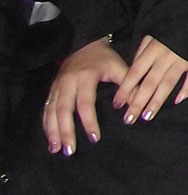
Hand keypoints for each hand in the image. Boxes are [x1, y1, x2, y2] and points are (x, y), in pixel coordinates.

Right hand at [43, 37, 126, 154]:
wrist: (85, 43)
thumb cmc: (104, 58)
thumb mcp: (119, 67)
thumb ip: (128, 86)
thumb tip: (134, 107)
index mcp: (84, 77)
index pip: (85, 103)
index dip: (89, 121)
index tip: (95, 137)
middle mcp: (67, 83)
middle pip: (64, 110)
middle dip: (65, 131)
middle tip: (70, 150)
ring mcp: (57, 86)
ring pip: (51, 112)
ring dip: (52, 132)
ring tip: (56, 149)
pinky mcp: (52, 90)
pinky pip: (46, 109)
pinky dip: (46, 125)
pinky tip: (50, 139)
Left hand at [110, 35, 187, 124]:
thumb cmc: (169, 30)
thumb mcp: (151, 35)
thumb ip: (141, 52)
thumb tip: (133, 72)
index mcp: (152, 50)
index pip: (135, 72)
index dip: (125, 89)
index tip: (117, 104)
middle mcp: (165, 57)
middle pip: (150, 83)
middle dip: (138, 102)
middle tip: (130, 119)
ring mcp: (182, 60)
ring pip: (168, 84)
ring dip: (157, 101)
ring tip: (148, 116)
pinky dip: (186, 89)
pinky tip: (178, 101)